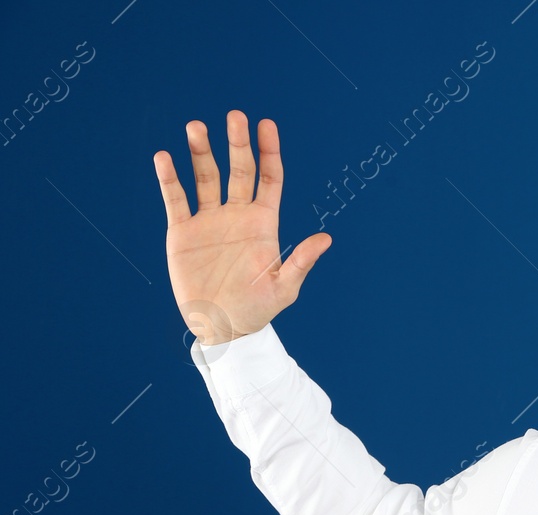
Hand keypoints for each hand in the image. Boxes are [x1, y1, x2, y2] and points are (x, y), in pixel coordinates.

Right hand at [154, 110, 330, 345]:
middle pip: (238, 170)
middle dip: (237, 143)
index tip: (267, 125)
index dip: (268, 153)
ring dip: (201, 152)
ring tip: (196, 127)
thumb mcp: (284, 287)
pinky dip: (169, 179)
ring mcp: (209, 221)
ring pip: (205, 178)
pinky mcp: (183, 232)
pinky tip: (164, 157)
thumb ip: (301, 261)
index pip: (268, 179)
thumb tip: (325, 238)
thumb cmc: (258, 309)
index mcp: (263, 223)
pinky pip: (176, 199)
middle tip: (235, 116)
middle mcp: (236, 216)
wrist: (223, 327)